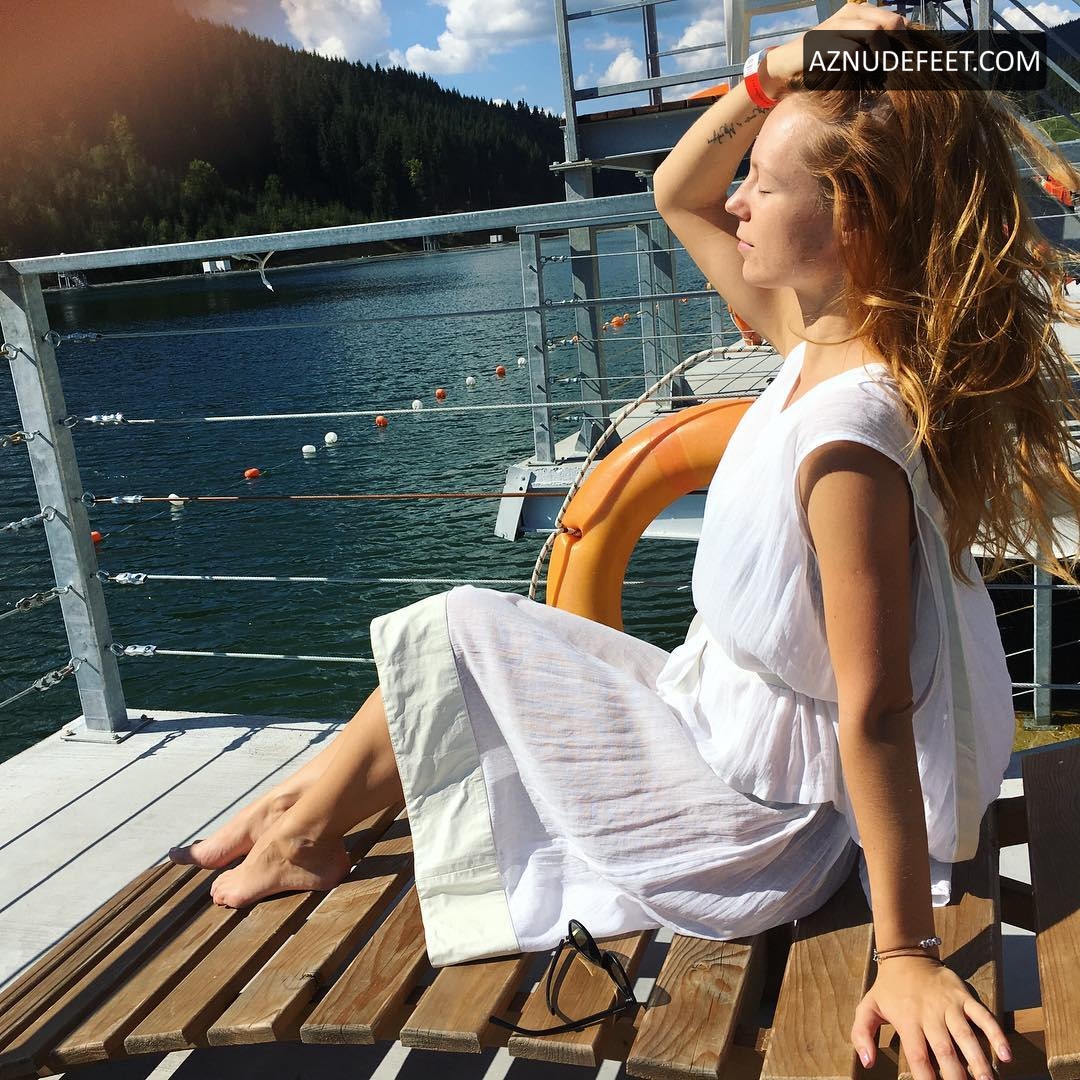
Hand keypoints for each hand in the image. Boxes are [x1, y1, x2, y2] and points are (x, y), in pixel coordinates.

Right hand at [764, 2, 909, 85]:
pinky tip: (863, 74)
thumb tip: (899, 56)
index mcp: (858, 11)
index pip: (894, 17)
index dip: (904, 39)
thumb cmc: (820, 61)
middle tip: (897, 67)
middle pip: (889, 21)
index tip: (906, 60)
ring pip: (874, 31)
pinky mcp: (824, 42)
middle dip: (898, 45)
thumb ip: (870, 46)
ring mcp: (836, 26)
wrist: (785, 66)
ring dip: (883, 54)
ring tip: (882, 71)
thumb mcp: (848, 49)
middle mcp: (849, 13)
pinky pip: (853, 50)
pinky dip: (863, 64)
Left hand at [851, 956, 1012, 1079]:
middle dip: (957, 1077)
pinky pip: (983, 1015)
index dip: (927, 1079)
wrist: (906, 956)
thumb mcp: (867, 1008)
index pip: (918, 1056)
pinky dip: (996, 1034)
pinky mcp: (964, 996)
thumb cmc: (888, 989)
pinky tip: (1006, 1055)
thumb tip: (867, 1062)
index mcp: (907, 1021)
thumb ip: (862, 1034)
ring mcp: (949, 1005)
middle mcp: (929, 1015)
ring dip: (979, 1061)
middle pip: (945, 1051)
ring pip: (966, 1036)